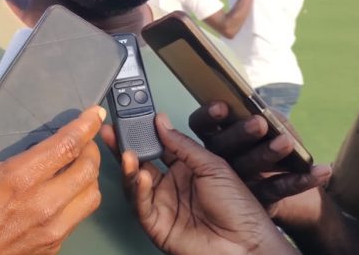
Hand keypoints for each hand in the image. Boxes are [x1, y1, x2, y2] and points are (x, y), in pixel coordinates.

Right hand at [0, 79, 105, 254]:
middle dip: (91, 148)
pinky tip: (63, 193)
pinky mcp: (51, 247)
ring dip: (89, 177)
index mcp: (18, 180)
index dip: (86, 125)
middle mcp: (42, 205)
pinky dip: (78, 200)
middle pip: (89, 169)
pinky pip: (79, 218)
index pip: (68, 145)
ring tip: (76, 165)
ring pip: (91, 196)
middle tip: (83, 138)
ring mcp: (50, 230)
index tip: (95, 113)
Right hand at [101, 114, 296, 254]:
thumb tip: (161, 122)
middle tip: (112, 131)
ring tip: (126, 152)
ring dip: (128, 167)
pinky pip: (141, 206)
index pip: (157, 146)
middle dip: (124, 146)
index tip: (131, 116)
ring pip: (135, 184)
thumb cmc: (240, 209)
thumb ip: (183, 145)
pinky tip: (141, 176)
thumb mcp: (213, 166)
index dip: (144, 132)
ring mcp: (162, 205)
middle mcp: (170, 186)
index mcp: (185, 169)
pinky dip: (138, 190)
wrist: (247, 245)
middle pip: (140, 163)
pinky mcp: (156, 225)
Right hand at [188, 102, 331, 229]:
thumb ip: (260, 113)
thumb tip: (259, 109)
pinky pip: (278, 190)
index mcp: (215, 135)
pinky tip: (321, 170)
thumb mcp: (266, 120)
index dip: (209, 116)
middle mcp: (219, 159)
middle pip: (222, 146)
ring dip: (268, 154)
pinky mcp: (259, 200)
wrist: (292, 178)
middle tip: (259, 123)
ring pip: (247, 168)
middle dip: (240, 133)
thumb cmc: (273, 138)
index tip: (222, 106)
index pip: (202, 124)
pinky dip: (301, 180)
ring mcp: (237, 182)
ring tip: (288, 142)